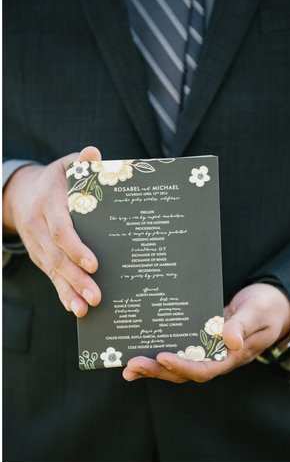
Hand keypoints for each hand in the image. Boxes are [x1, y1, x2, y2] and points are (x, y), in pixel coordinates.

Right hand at [2, 146, 101, 316]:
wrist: (21, 192)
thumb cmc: (57, 178)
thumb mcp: (67, 165)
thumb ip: (82, 163)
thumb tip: (94, 153)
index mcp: (48, 202)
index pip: (61, 229)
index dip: (76, 248)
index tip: (94, 264)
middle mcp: (39, 225)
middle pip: (58, 256)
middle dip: (76, 278)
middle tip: (97, 296)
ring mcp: (37, 243)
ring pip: (53, 270)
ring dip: (69, 291)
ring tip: (87, 308)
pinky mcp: (41, 255)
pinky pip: (50, 276)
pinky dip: (62, 292)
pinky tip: (75, 307)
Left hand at [123, 283, 289, 382]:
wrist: (275, 303)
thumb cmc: (269, 307)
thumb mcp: (258, 312)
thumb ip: (243, 326)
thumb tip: (229, 341)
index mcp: (233, 355)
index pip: (205, 368)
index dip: (183, 366)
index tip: (163, 356)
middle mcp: (218, 357)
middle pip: (185, 372)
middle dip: (158, 370)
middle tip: (132, 364)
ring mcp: (210, 349)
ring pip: (179, 364)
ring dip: (154, 366)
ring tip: (128, 365)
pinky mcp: (203, 338)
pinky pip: (181, 348)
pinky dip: (162, 350)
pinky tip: (143, 346)